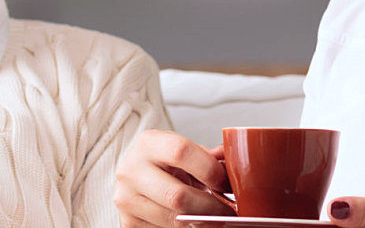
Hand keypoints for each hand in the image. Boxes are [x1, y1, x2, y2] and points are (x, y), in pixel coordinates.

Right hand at [113, 130, 234, 227]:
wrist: (136, 177)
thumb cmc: (164, 163)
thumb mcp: (184, 151)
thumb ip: (209, 156)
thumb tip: (237, 163)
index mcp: (148, 144)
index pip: (181, 152)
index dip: (210, 170)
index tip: (226, 183)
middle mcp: (131, 170)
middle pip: (177, 195)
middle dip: (210, 207)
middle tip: (228, 211)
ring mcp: (126, 198)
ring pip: (173, 219)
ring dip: (200, 222)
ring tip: (214, 218)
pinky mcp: (128, 222)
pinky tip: (192, 222)